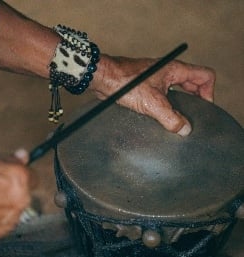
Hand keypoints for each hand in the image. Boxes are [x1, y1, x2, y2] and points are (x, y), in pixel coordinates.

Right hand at [0, 148, 35, 238]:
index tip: (14, 175)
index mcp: (21, 177)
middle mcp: (23, 197)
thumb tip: (22, 155)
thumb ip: (8, 158)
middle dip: (13, 189)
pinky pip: (5, 220)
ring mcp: (14, 215)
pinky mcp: (4, 230)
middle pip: (24, 192)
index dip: (23, 175)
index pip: (33, 175)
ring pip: (15, 207)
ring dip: (5, 203)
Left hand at [91, 55, 215, 135]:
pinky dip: (167, 105)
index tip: (203, 108)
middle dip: (195, 100)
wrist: (104, 78)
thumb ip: (170, 118)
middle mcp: (168, 72)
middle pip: (193, 84)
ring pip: (177, 91)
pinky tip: (161, 117)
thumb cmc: (126, 83)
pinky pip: (164, 95)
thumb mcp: (152, 103)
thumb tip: (184, 129)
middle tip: (192, 116)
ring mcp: (157, 79)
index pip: (205, 76)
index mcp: (175, 70)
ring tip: (177, 119)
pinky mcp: (147, 86)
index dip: (209, 92)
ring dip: (179, 104)